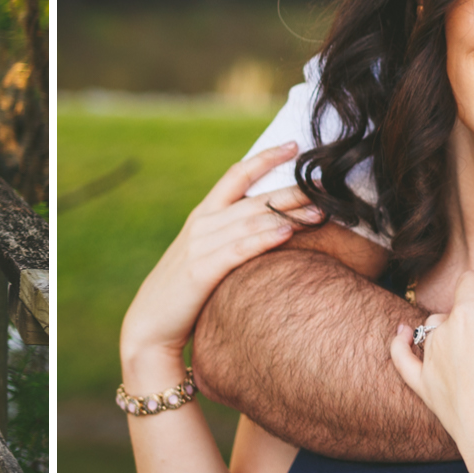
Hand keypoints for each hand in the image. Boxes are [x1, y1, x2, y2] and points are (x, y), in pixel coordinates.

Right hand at [118, 142, 322, 395]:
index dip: (265, 158)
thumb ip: (230, 238)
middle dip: (291, 190)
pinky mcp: (201, 271)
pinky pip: (238, 249)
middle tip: (324, 185)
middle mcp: (201, 224)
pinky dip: (263, 239)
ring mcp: (199, 246)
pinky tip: (286, 232)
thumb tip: (269, 228)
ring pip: (250, 221)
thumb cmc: (185, 293)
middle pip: (253, 199)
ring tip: (318, 211)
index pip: (236, 175)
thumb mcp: (205, 256)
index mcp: (202, 215)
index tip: (294, 146)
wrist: (149, 326)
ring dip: (287, 214)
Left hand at [388, 262, 473, 461]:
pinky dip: (401, 342)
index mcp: (469, 314)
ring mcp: (430, 359)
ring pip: (435, 330)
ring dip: (454, 330)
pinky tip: (400, 333)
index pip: (472, 281)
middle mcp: (443, 331)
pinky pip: (404, 357)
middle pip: (457, 308)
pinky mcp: (423, 385)